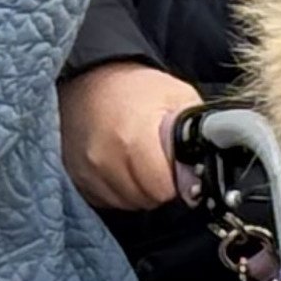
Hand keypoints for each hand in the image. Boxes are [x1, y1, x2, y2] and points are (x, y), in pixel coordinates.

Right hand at [61, 62, 201, 211]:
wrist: (88, 77)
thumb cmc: (134, 87)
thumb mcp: (177, 97)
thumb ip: (196, 133)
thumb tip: (205, 169)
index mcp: (133, 139)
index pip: (162, 189)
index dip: (175, 181)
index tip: (175, 168)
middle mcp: (105, 159)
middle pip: (144, 199)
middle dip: (157, 186)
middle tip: (157, 161)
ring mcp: (86, 170)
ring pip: (125, 203)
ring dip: (136, 189)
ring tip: (137, 161)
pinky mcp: (75, 176)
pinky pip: (104, 200)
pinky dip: (116, 189)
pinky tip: (118, 166)